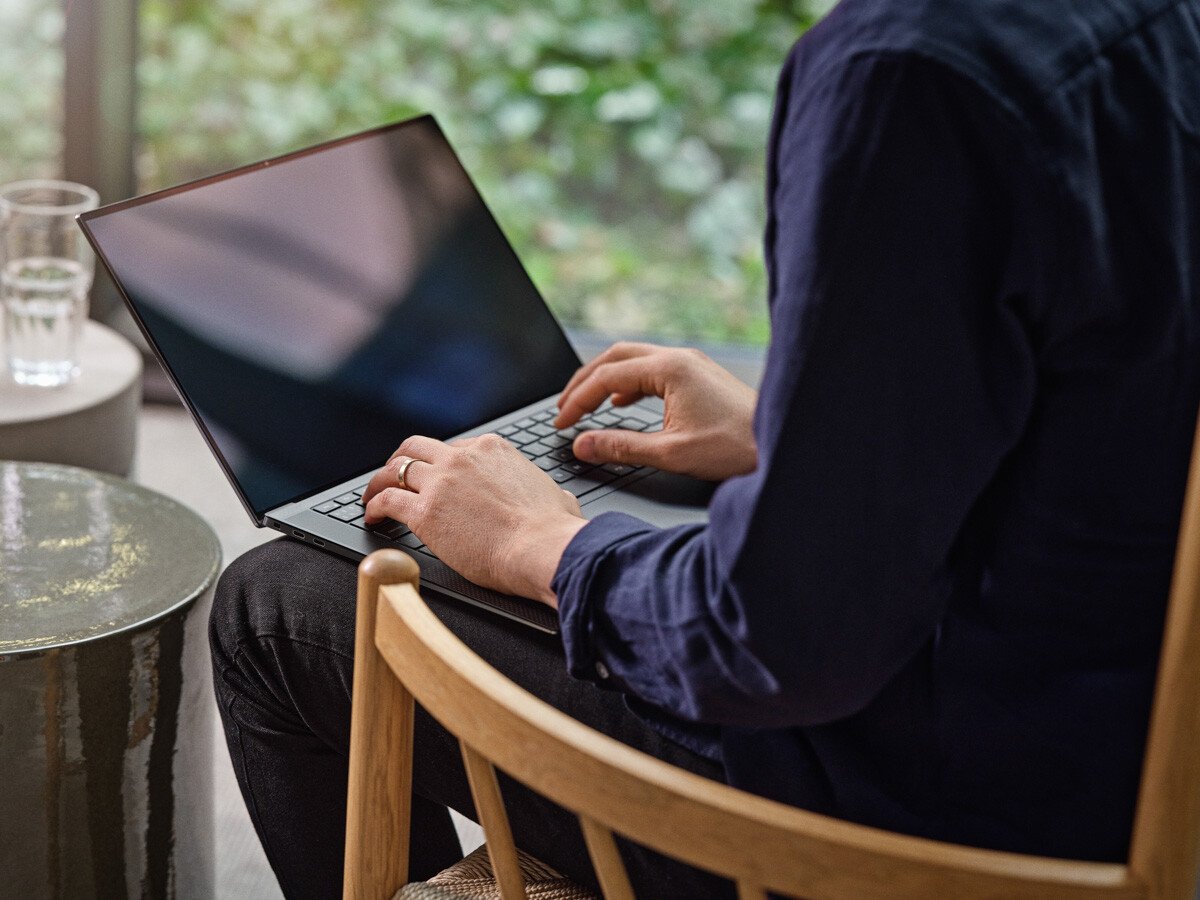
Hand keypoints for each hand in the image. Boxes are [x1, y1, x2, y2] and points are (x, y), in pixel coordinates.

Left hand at [362, 434, 586, 606]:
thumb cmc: (554, 530)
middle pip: (417, 448)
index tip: (436, 476)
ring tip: (373, 495)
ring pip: (396, 469)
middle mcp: (464, 458)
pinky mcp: (424, 511)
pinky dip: (374, 506)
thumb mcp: (556, 496)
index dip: (441, 462)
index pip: (456, 447)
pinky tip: (372, 516)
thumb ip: (547, 492)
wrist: (543, 547)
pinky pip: (387, 500)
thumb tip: (558, 500)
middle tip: (394, 475)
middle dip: (402, 460)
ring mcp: (441, 482)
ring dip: (380, 481)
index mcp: (494, 449)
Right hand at [555, 342, 757, 480]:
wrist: (781, 444)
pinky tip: (623, 402)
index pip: (606, 376)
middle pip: (616, 356)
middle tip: (564, 406)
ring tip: (587, 404)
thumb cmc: (736, 447)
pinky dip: (630, 383)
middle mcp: (680, 358)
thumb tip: (583, 445)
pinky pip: (654, 369)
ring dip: (606, 379)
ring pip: (635, 360)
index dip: (577, 400)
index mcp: (670, 369)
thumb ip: (621, 447)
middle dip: (585, 381)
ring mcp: (692, 364)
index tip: (561, 422)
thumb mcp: (670, 453)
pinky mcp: (700, 376)